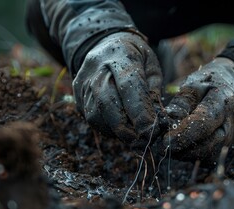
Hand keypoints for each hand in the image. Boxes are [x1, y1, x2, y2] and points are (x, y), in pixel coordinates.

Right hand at [73, 32, 162, 146]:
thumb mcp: (151, 65)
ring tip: (133, 136)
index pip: (128, 87)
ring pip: (95, 115)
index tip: (152, 130)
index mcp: (120, 56)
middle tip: (142, 141)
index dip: (140, 112)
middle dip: (126, 128)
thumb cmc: (135, 56)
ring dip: (115, 131)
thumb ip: (153, 90)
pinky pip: (90, 117)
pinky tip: (120, 128)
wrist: (106, 42)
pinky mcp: (77, 94)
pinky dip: (106, 127)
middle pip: (107, 103)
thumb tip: (156, 120)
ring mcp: (84, 81)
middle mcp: (97, 68)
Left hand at [163, 57, 233, 161]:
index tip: (164, 140)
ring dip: (187, 154)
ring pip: (209, 155)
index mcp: (224, 101)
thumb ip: (180, 103)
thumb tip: (166, 123)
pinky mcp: (228, 146)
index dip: (183, 134)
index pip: (204, 122)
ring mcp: (233, 136)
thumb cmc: (210, 83)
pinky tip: (183, 147)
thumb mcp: (194, 84)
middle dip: (183, 148)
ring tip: (172, 145)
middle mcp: (233, 122)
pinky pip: (210, 158)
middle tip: (162, 146)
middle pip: (208, 144)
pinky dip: (195, 156)